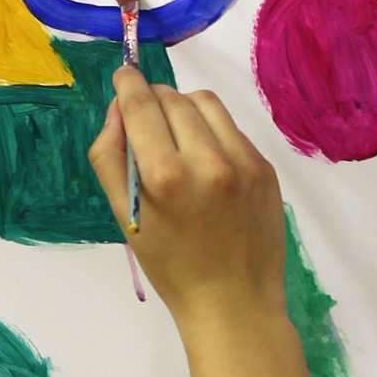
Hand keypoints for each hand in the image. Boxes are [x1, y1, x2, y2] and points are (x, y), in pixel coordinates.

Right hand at [90, 66, 285, 331]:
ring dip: (183, 106)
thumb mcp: (125, 219)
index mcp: (164, 177)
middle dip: (153, 98)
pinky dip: (211, 130)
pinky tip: (204, 156)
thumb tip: (117, 109)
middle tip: (144, 115)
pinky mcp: (265, 167)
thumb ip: (111, 158)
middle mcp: (207, 161)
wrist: (234, 302)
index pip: (141, 106)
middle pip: (172, 99)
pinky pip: (231, 128)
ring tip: (175, 131)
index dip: (128, 84)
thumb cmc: (170, 266)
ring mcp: (242, 162)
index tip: (124, 74)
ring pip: (205, 103)